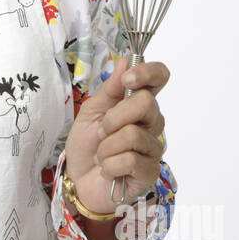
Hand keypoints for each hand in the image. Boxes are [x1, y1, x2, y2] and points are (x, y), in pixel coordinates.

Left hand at [64, 57, 168, 214]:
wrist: (78, 179)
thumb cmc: (87, 145)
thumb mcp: (91, 111)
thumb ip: (110, 88)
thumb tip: (126, 61)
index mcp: (138, 104)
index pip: (159, 77)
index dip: (148, 72)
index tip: (128, 79)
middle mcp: (151, 123)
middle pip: (145, 103)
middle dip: (113, 118)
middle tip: (102, 131)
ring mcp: (153, 148)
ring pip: (132, 134)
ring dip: (106, 147)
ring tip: (103, 155)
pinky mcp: (150, 171)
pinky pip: (129, 160)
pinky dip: (110, 165)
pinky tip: (109, 170)